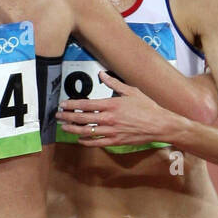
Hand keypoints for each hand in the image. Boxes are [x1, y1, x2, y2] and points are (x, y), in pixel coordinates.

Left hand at [56, 71, 188, 146]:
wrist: (159, 125)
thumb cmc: (147, 107)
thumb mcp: (131, 91)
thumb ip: (114, 84)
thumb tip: (102, 75)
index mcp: (111, 105)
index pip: (85, 105)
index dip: (72, 105)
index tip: (63, 104)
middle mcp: (109, 119)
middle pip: (82, 119)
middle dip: (67, 117)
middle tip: (58, 115)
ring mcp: (111, 131)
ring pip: (86, 132)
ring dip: (73, 129)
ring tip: (64, 127)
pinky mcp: (115, 141)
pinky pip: (96, 143)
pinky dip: (86, 141)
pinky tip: (79, 139)